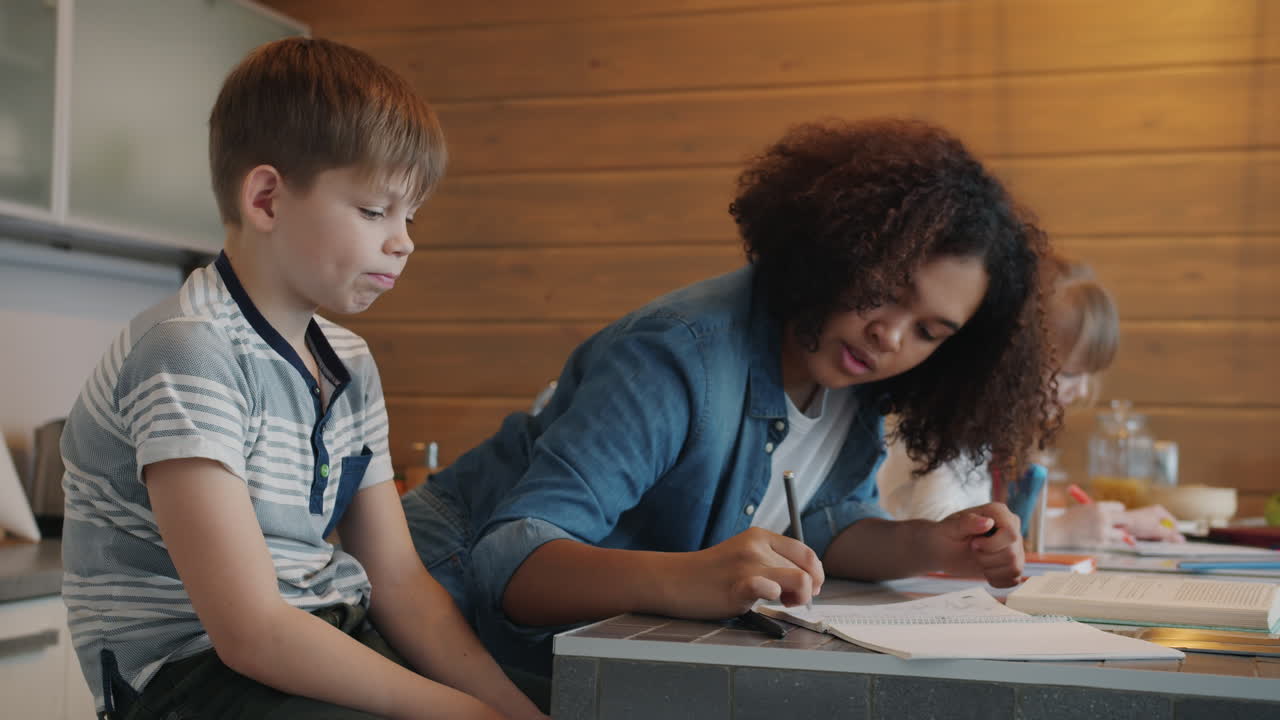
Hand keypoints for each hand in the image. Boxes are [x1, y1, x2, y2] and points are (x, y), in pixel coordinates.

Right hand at [666, 527, 823, 618]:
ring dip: (798, 598)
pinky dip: (775, 597)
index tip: (812, 588)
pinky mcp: (738, 585)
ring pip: (799, 581)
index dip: (816, 573)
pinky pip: (771, 589)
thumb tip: (809, 583)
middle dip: (807, 590)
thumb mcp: (743, 555)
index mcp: (760, 535)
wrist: (674, 580)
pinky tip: (766, 599)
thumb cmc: (711, 574)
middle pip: (804, 569)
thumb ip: (771, 561)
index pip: (805, 552)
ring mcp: (748, 564)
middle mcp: (756, 546)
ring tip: (781, 603)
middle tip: (790, 601)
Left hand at [925, 503, 1024, 586]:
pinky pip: (1014, 579)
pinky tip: (984, 571)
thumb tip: (988, 522)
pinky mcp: (1014, 563)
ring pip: (1015, 567)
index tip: (973, 544)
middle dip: (986, 558)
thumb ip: (967, 522)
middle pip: (1012, 553)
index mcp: (999, 512)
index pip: (1011, 533)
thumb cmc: (946, 533)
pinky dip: (996, 580)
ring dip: (990, 570)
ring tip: (978, 560)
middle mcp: (1012, 527)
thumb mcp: (951, 527)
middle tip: (973, 551)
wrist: (943, 548)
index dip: (991, 545)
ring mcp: (1015, 546)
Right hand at [1045, 501, 1134, 547]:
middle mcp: (1104, 518)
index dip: (1117, 512)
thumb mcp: (1084, 509)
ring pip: (1121, 535)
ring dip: (1114, 535)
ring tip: (1098, 534)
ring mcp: (1104, 532)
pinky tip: (1092, 540)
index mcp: (1099, 507)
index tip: (1114, 515)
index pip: (1120, 508)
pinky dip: (1105, 543)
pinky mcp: (1102, 544)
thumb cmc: (1069, 519)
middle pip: (1126, 520)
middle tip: (1117, 526)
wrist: (1057, 532)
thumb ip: (1100, 512)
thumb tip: (1116, 516)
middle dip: (1123, 524)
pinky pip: (1110, 544)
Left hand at [1115, 504, 1184, 541]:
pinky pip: (1149, 533)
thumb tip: (1181, 540)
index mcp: (1160, 511)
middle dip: (1162, 535)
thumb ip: (1170, 535)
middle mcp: (1154, 513)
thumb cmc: (1138, 523)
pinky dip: (1147, 537)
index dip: (1174, 533)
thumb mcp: (1157, 530)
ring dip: (1154, 537)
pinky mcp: (1141, 525)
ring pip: (1157, 532)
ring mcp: (1147, 519)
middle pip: (1165, 528)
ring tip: (1148, 537)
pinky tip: (1142, 537)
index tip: (1172, 540)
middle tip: (1158, 539)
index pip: (1174, 523)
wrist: (1120, 523)